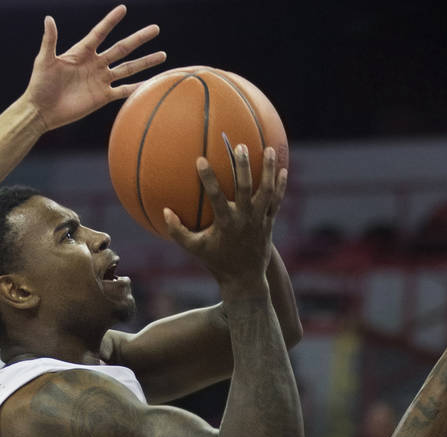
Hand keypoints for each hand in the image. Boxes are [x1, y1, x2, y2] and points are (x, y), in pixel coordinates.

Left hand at [24, 5, 165, 130]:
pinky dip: (137, 88)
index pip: (100, 33)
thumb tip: (49, 18)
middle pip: (121, 49)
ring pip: (128, 68)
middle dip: (139, 39)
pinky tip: (152, 83)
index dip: (111, 21)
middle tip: (155, 29)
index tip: (123, 9)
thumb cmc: (40, 84)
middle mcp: (95, 64)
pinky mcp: (102, 97)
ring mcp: (100, 80)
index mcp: (81, 52)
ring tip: (163, 54)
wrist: (41, 111)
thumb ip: (49, 40)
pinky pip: (124, 91)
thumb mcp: (44, 60)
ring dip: (145, 62)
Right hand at [164, 145, 288, 289]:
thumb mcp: (194, 250)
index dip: (209, 179)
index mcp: (226, 224)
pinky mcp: (270, 223)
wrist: (245, 280)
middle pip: (246, 188)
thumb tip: (165, 212)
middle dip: (243, 166)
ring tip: (268, 149)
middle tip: (239, 146)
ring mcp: (259, 220)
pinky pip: (277, 201)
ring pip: (267, 191)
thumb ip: (178, 232)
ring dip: (268, 170)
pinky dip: (280, 185)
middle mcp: (244, 219)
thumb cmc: (216, 262)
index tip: (201, 160)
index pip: (216, 197)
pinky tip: (282, 169)